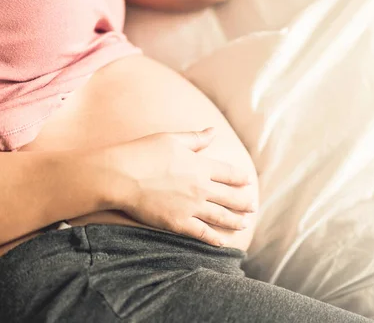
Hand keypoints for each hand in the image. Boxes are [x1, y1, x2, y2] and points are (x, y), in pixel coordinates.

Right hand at [105, 128, 255, 245]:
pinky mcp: (178, 223)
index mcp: (201, 166)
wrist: (120, 176)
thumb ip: (196, 138)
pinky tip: (222, 242)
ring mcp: (191, 207)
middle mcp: (201, 187)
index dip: (241, 179)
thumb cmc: (144, 153)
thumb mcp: (172, 139)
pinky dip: (214, 238)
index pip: (230, 174)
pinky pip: (202, 233)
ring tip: (244, 224)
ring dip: (235, 221)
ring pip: (221, 216)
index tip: (248, 182)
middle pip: (231, 197)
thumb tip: (214, 131)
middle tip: (253, 207)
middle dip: (244, 202)